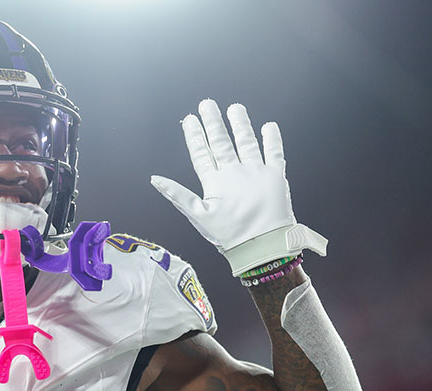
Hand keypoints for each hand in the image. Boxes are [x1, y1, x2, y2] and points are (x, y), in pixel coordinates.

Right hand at [150, 100, 325, 275]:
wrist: (264, 246)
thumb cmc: (230, 235)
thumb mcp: (199, 217)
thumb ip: (177, 195)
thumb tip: (155, 179)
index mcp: (214, 182)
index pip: (201, 153)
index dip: (194, 135)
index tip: (190, 119)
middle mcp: (235, 172)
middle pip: (221, 142)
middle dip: (213, 121)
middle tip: (207, 104)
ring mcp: (256, 171)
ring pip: (246, 142)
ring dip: (240, 123)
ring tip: (235, 108)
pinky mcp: (275, 176)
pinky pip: (274, 152)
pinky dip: (272, 138)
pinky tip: (269, 126)